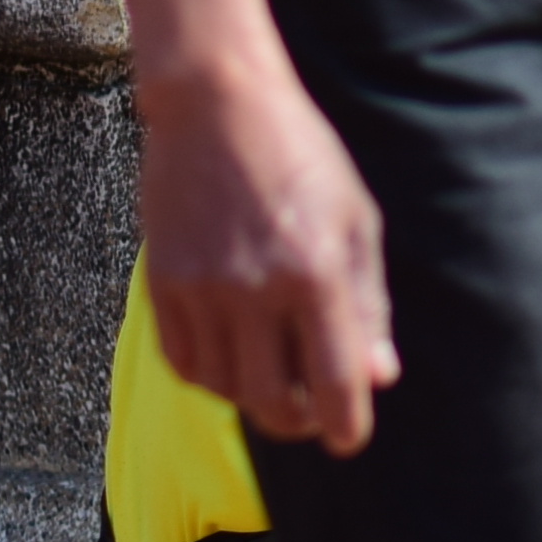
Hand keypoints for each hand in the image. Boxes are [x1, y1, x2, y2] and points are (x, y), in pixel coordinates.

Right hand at [138, 55, 400, 451]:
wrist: (217, 104)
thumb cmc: (302, 157)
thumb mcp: (357, 221)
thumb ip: (369, 304)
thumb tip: (378, 376)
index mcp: (317, 273)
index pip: (333, 383)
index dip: (346, 425)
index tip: (349, 437)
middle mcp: (256, 288)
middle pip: (274, 402)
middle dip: (300, 423)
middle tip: (314, 416)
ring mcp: (202, 288)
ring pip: (226, 389)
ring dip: (255, 400)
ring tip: (277, 380)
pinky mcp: (163, 282)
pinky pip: (185, 362)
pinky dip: (212, 379)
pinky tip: (235, 362)